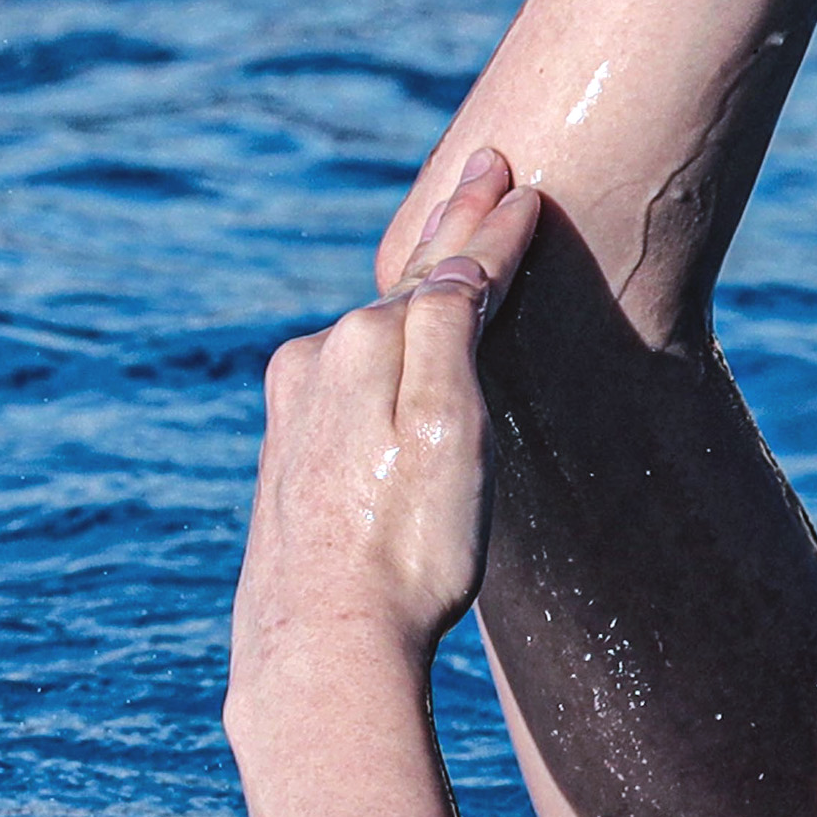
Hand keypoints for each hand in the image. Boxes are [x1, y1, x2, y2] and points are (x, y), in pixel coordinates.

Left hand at [237, 148, 546, 659]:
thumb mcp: (445, 427)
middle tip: (486, 170)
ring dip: (417, 285)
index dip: (496, 231)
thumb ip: (446, 330)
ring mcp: (296, 408)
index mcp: (363, 344)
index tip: (528, 188)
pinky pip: (350, 368)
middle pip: (406, 285)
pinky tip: (388, 337)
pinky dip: (385, 337)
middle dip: (453, 229)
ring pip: (374, 326)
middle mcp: (317, 362)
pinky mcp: (288, 453)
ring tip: (451, 241)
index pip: (449, 271)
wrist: (323, 646)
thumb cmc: (404, 546)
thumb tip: (455, 265)